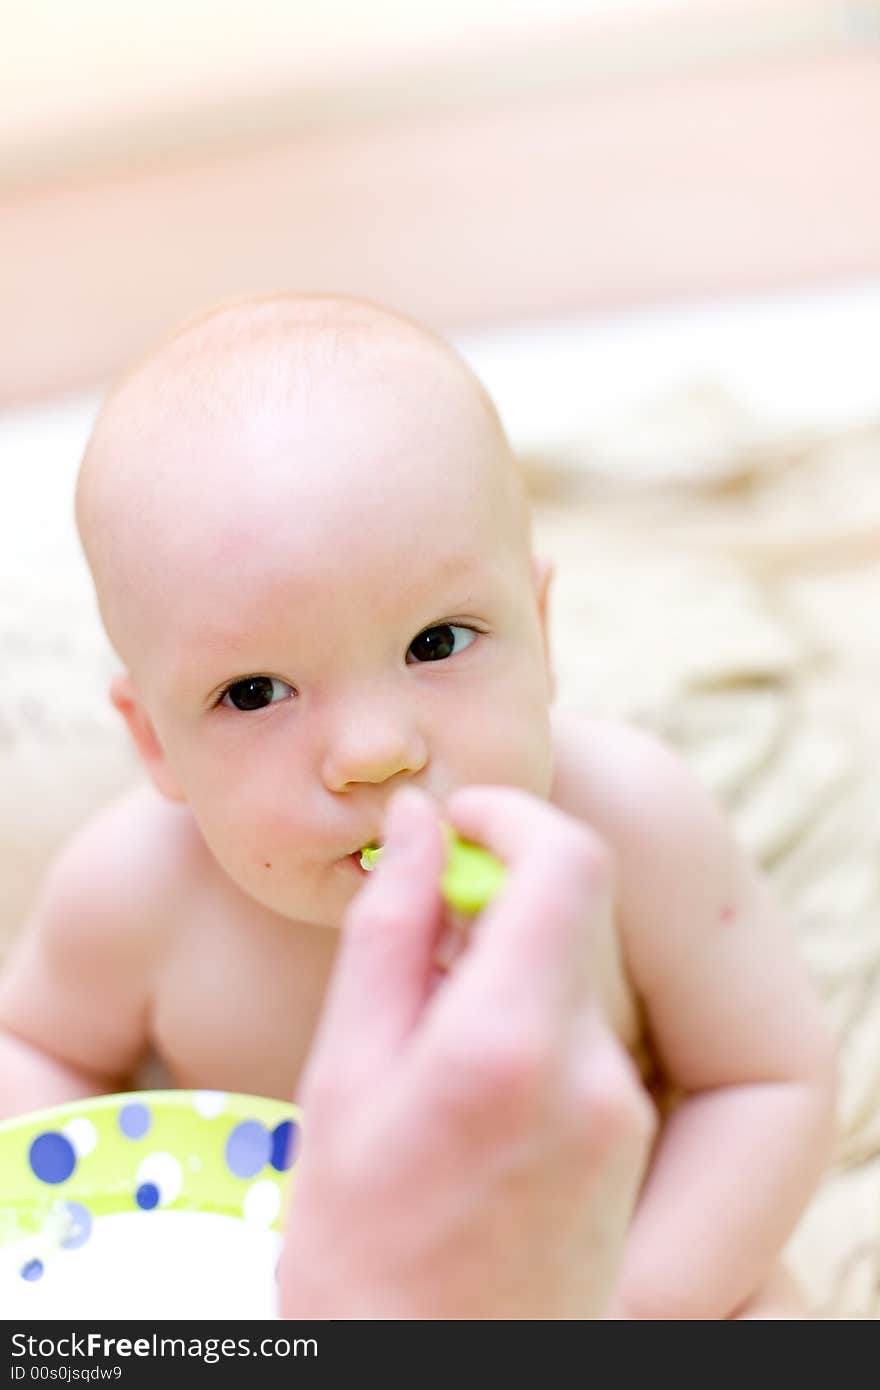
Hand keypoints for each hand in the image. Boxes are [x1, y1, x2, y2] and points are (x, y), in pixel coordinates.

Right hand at [278, 786, 654, 1319]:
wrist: (430, 1381)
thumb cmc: (357, 1242)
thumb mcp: (345, 1073)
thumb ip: (390, 930)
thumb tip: (419, 820)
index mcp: (511, 1043)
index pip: (568, 861)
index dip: (514, 813)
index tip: (458, 818)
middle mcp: (593, 1071)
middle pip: (575, 909)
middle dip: (501, 886)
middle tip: (424, 925)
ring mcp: (622, 1111)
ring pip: (574, 970)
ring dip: (508, 958)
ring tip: (430, 1028)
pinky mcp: (629, 1138)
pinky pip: (585, 1032)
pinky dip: (530, 1014)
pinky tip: (469, 1077)